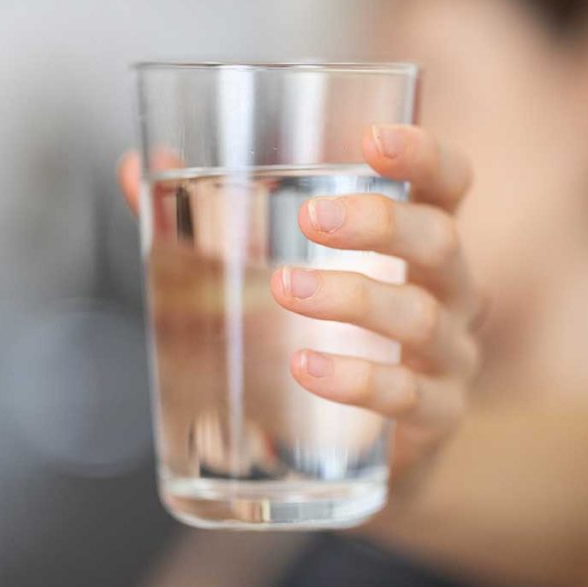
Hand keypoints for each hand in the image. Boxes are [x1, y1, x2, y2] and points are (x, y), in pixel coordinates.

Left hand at [118, 124, 481, 478]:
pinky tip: (306, 366)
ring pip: (420, 316)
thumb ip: (207, 221)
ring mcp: (449, 356)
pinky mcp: (436, 415)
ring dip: (353, 298)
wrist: (354, 447)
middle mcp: (450, 291)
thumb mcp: (271, 271)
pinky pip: (408, 396)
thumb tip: (137, 167)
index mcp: (418, 241)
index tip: (370, 139)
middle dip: (380, 223)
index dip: (424, 154)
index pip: (449, 183)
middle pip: (440, 241)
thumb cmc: (320, 335)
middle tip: (312, 219)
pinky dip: (356, 379)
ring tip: (285, 289)